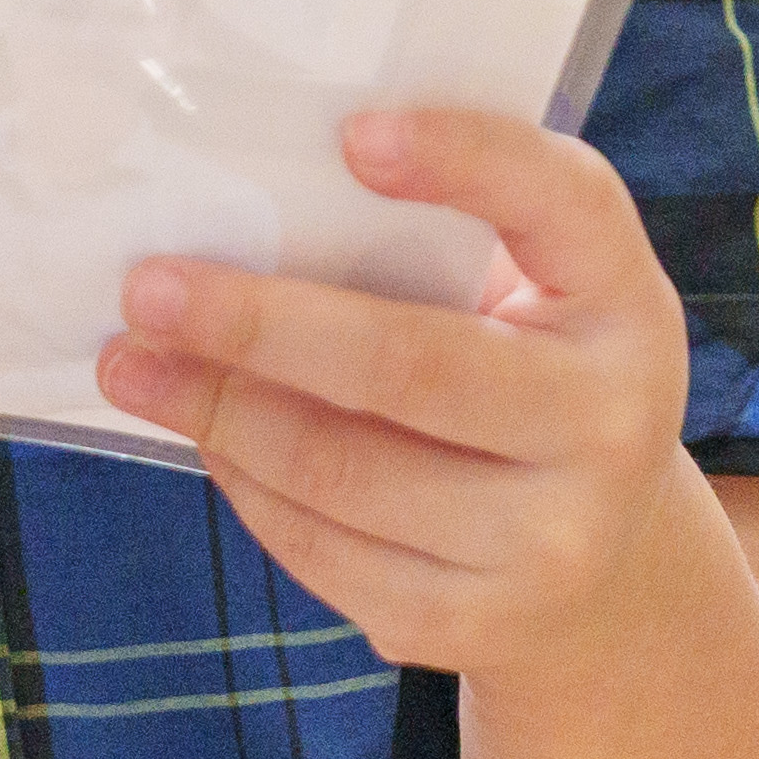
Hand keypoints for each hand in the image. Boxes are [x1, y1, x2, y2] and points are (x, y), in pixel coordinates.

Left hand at [93, 111, 713, 680]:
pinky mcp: (473, 624)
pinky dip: (246, 483)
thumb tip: (247, 209)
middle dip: (256, 324)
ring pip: (339, 469)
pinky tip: (205, 438)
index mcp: (625, 304)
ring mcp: (548, 541)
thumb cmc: (532, 381)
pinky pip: (322, 548)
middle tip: (149, 288)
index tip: (352, 134)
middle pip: (407, 365)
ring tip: (132, 363)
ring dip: (215, 409)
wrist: (608, 575)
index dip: (464, 159)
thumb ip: (443, 240)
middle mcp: (611, 426)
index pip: (563, 204)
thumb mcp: (536, 298)